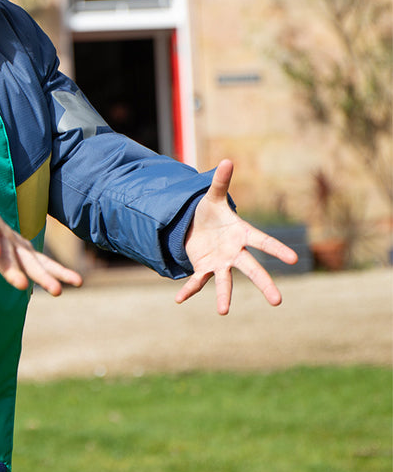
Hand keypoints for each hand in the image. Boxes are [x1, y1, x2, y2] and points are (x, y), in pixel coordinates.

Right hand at [0, 130, 82, 295]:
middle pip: (7, 258)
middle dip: (16, 272)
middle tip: (25, 286)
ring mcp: (9, 252)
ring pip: (26, 267)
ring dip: (43, 278)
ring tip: (60, 291)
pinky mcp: (19, 256)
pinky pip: (38, 266)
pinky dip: (54, 274)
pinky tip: (74, 281)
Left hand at [176, 159, 299, 314]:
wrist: (195, 227)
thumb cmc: (210, 213)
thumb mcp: (211, 197)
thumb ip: (220, 182)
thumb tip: (226, 160)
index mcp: (241, 234)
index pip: (263, 242)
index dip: (277, 249)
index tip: (294, 259)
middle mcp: (234, 253)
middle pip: (252, 269)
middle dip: (264, 284)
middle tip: (277, 301)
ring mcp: (220, 263)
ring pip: (225, 282)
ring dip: (224, 296)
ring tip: (223, 311)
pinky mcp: (204, 269)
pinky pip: (197, 282)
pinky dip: (188, 290)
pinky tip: (178, 298)